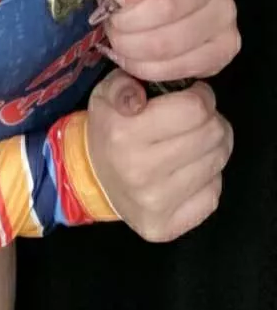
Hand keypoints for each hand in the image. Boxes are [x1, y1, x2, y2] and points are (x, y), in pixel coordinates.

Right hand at [86, 69, 233, 241]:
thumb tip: (138, 96)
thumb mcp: (107, 93)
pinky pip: (212, 194)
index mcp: (124, 133)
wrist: (93, 178)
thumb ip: (124, 83)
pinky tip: (189, 171)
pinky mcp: (166, 226)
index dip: (201, 97)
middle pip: (212, 134)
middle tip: (197, 121)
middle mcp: (139, 170)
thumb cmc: (111, 128)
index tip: (193, 97)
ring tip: (197, 143)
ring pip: (217, 162)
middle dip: (211, 121)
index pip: (194, 109)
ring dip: (214, 147)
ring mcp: (154, 203)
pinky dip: (208, 178)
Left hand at [93, 0, 239, 84]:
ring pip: (174, 39)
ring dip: (134, 46)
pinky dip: (148, 67)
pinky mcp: (226, 47)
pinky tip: (131, 58)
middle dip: (128, 21)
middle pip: (171, 2)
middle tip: (109, 23)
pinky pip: (184, 66)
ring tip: (117, 40)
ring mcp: (226, 11)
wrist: (162, 1)